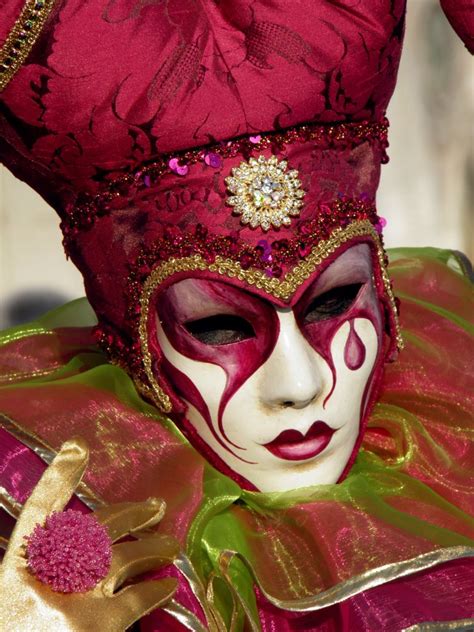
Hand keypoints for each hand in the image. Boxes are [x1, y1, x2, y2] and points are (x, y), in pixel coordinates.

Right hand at [0, 438, 178, 631]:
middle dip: (129, 514)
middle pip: (95, 528)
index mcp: (16, 566)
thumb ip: (39, 573)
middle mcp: (47, 573)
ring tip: (171, 545)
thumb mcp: (14, 598)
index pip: (39, 511)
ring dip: (151, 549)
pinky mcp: (96, 625)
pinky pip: (136, 598)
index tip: (78, 447)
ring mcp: (73, 597)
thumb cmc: (15, 627)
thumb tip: (75, 551)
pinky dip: (155, 590)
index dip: (59, 477)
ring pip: (124, 557)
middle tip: (156, 507)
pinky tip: (167, 586)